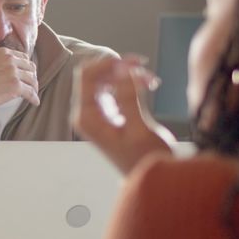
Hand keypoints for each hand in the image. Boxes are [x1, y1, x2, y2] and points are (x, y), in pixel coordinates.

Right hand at [0, 49, 39, 131]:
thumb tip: (9, 73)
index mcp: (2, 52)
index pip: (23, 57)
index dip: (26, 68)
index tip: (26, 76)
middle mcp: (9, 59)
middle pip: (30, 67)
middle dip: (32, 77)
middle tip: (31, 86)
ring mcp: (13, 72)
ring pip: (32, 80)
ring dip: (34, 88)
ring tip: (33, 95)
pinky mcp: (15, 86)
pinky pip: (31, 92)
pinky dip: (34, 98)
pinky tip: (34, 102)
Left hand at [72, 56, 174, 174]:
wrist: (151, 176)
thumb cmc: (145, 159)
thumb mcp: (139, 129)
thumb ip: (129, 98)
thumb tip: (124, 69)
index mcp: (86, 117)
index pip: (86, 76)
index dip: (108, 63)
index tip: (134, 62)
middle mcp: (86, 113)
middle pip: (95, 74)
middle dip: (120, 68)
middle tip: (146, 70)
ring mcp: (96, 112)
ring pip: (106, 79)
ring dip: (128, 74)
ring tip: (152, 81)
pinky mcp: (109, 112)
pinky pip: (114, 87)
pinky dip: (130, 82)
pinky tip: (149, 85)